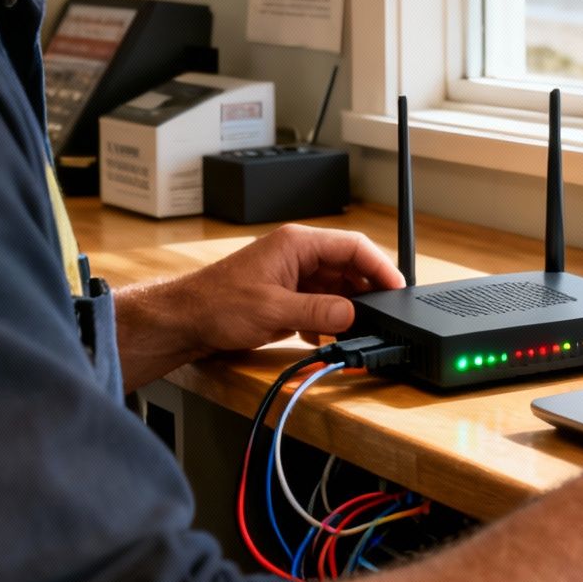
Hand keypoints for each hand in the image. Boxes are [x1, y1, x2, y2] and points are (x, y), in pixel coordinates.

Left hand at [143, 225, 405, 363]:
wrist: (184, 320)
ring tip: (355, 331)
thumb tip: (353, 315)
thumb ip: (319, 313)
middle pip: (349, 267)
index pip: (354, 246)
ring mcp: (293, 275)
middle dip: (366, 293)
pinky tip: (324, 338)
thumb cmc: (216, 304)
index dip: (380, 267)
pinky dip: (328, 320)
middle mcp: (298, 255)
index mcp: (298, 243)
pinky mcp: (287, 295)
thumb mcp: (274, 310)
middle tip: (382, 317)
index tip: (398, 289)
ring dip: (346, 310)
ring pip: (336, 288)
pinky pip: (321, 303)